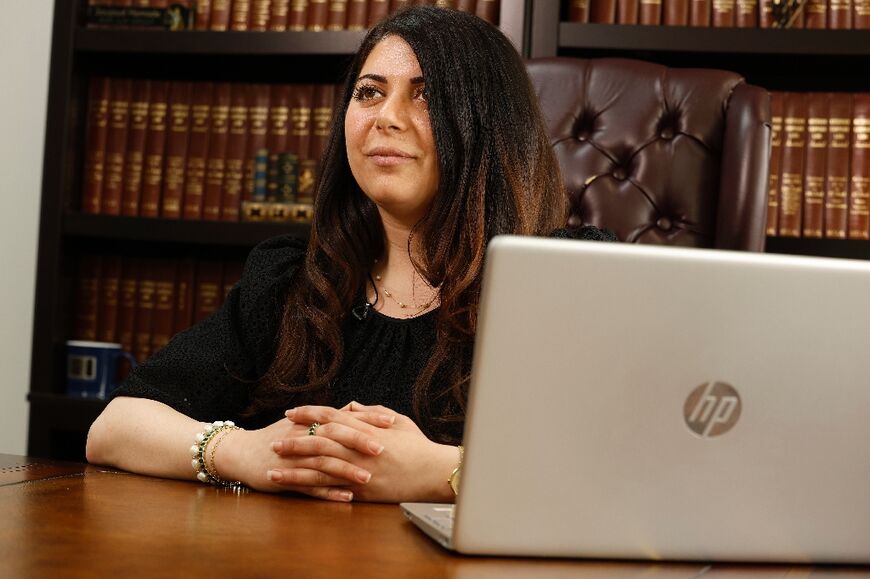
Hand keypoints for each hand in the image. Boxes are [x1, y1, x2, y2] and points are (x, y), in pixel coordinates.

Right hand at [212, 411, 387, 500]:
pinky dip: (328, 492)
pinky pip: (310, 486)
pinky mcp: (286, 478)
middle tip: (384, 449)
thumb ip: (328, 417)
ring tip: (369, 478)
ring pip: (323, 463)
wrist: (239, 452)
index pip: (344, 416)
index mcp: (310, 422)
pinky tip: (347, 497)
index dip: (367, 418)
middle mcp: (303, 437)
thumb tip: (355, 409)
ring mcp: (294, 459)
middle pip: (335, 437)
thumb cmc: (275, 437)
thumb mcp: (300, 423)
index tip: (391, 420)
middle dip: (359, 442)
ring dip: (346, 471)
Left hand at [285, 403, 459, 502]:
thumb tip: (351, 406)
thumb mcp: (398, 420)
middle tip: (273, 441)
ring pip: (319, 467)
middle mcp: (359, 448)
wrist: (433, 472)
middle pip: (318, 441)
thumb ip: (372, 412)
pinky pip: (330, 489)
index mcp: (366, 428)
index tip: (291, 412)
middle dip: (293, 441)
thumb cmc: (418, 446)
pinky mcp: (361, 491)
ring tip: (272, 468)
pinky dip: (310, 488)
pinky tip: (295, 490)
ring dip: (294, 468)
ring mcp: (359, 470)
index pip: (331, 416)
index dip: (309, 413)